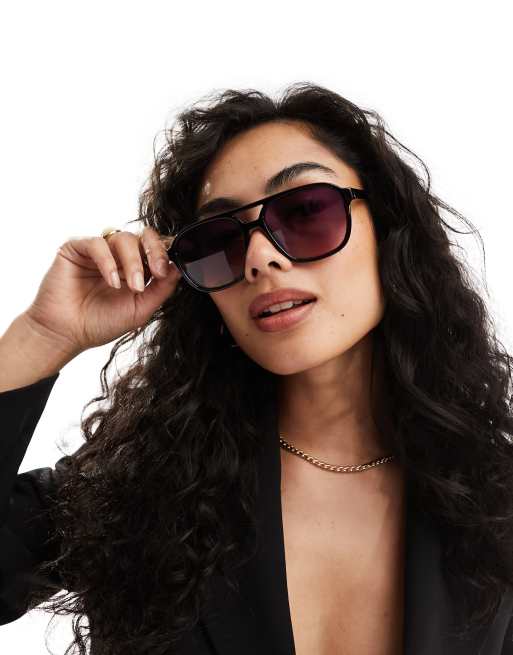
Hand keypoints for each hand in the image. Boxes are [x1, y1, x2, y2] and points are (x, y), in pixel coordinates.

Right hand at [23, 227, 181, 356]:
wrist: (67, 334)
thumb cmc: (100, 323)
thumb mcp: (140, 309)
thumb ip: (161, 290)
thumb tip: (178, 268)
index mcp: (136, 269)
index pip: (155, 249)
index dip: (165, 254)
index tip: (167, 271)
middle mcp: (118, 256)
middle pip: (143, 237)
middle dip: (154, 251)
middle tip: (157, 271)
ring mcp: (98, 251)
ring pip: (123, 238)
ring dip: (132, 262)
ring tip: (131, 286)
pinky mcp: (76, 248)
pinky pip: (97, 243)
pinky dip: (108, 261)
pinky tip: (111, 281)